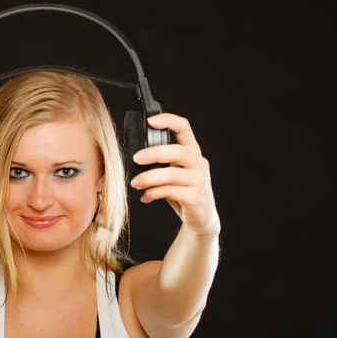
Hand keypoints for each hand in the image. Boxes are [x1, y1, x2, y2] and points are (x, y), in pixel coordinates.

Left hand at [130, 113, 219, 235]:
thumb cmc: (183, 190)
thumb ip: (162, 162)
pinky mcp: (195, 197)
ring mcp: (199, 180)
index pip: (184, 128)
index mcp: (192, 151)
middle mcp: (199, 163)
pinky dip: (153, 193)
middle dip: (154, 153)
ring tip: (135, 183)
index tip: (150, 121)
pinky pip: (170, 192)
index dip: (168, 120)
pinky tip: (145, 197)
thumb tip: (135, 157)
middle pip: (178, 151)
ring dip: (148, 178)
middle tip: (136, 159)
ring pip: (171, 174)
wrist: (201, 216)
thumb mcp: (175, 171)